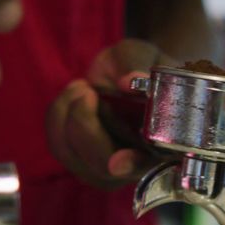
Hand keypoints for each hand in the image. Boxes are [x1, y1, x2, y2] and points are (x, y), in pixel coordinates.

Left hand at [45, 39, 175, 188]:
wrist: (128, 73)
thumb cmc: (144, 65)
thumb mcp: (144, 55)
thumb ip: (139, 65)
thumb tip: (131, 81)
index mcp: (166, 144)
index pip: (151, 164)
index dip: (131, 165)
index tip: (117, 162)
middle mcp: (139, 165)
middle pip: (103, 167)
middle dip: (85, 126)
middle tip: (88, 90)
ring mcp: (108, 169)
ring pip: (74, 156)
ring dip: (67, 115)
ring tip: (83, 86)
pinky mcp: (82, 162)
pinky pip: (58, 145)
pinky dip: (58, 115)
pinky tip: (75, 95)